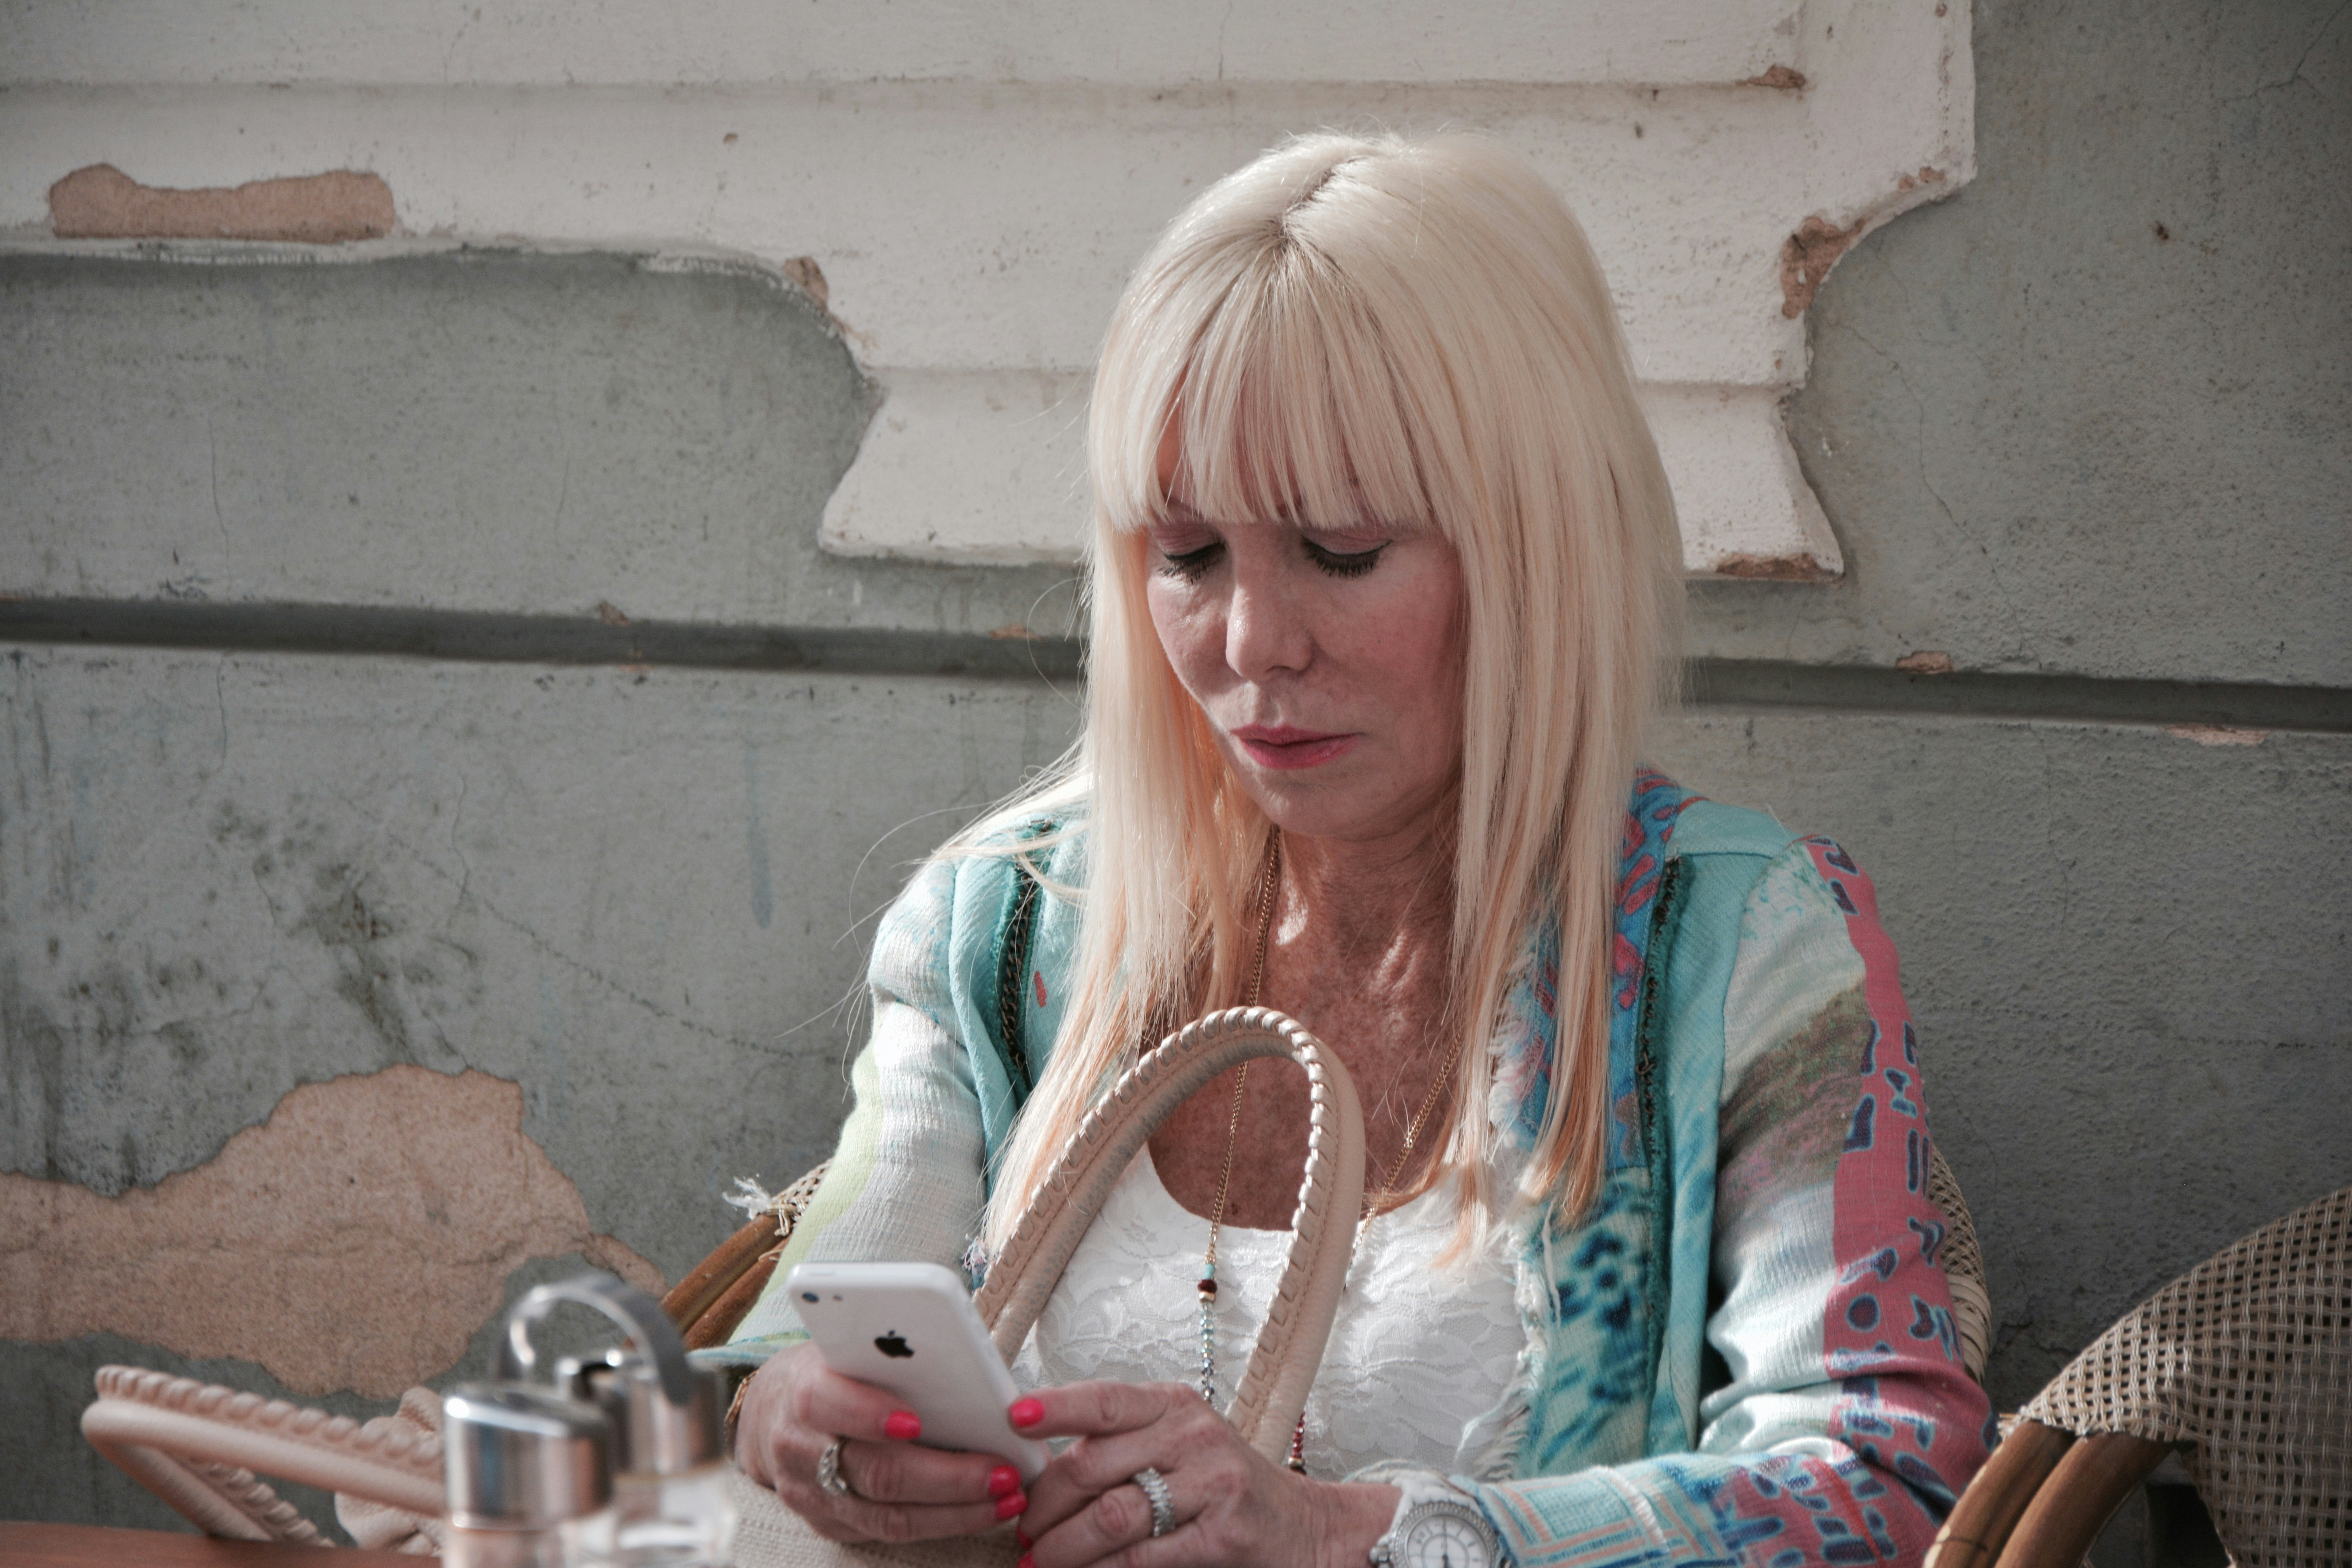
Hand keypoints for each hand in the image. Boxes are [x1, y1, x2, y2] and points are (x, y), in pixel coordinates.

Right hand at [732, 1343, 1030, 1543]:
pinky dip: (942, 1524)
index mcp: (804, 1389)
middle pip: (873, 1471)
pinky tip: (982, 1511)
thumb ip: (894, 1356)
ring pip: (887, 1516)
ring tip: (1009, 1498)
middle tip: (1003, 1472)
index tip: (917, 1421)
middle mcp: (800, 1447)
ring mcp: (811, 1493)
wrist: (773, 1414)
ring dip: (957, 1511)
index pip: (827, 1401)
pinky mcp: (830, 1524)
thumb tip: (968, 1367)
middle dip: (947, 1477)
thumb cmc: (833, 1369)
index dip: (869, 1413)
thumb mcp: (850, 1347)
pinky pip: (888, 1534)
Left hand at [1012, 1381, 1394, 1567]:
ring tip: (1039, 1560)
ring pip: (1112, 1515)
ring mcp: (1212, 1484)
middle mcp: (1193, 1435)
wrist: (1308, 1528)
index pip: (1104, 1399)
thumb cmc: (1226, 1486)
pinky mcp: (1222, 1536)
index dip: (1054, 1408)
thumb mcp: (1180, 1444)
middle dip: (1045, 1505)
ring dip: (1063, 1546)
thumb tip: (1043, 1466)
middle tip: (1022, 1529)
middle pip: (1093, 1465)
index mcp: (1175, 1405)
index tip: (1012, 1421)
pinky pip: (1143, 1557)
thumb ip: (1122, 1445)